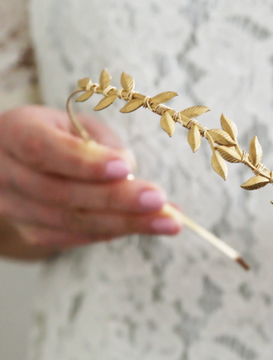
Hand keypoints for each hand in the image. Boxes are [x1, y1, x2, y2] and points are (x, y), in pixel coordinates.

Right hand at [0, 105, 181, 257]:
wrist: (14, 160)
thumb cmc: (56, 134)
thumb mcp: (75, 122)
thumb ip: (99, 143)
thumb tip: (129, 171)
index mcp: (14, 133)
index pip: (44, 150)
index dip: (85, 162)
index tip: (125, 167)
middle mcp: (6, 174)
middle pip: (62, 194)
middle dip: (117, 199)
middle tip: (159, 200)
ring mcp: (15, 209)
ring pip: (72, 222)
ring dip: (127, 223)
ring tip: (169, 221)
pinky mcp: (32, 231)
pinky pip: (77, 237)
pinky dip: (116, 231)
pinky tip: (150, 225)